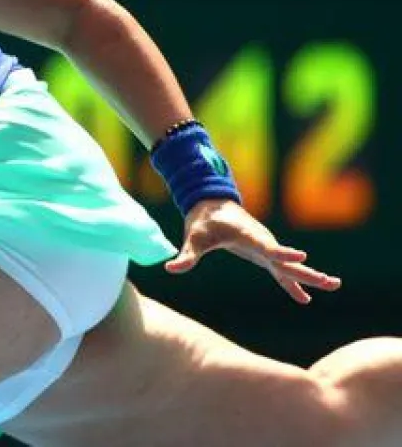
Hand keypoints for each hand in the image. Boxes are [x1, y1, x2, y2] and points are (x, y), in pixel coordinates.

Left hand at [165, 198, 341, 303]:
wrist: (211, 204)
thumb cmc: (203, 220)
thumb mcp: (193, 237)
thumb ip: (186, 255)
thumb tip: (170, 268)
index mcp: (247, 234)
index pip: (268, 246)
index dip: (283, 253)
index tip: (302, 257)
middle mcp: (262, 241)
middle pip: (286, 259)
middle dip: (307, 271)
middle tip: (330, 281)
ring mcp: (265, 249)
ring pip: (289, 266)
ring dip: (310, 276)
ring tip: (333, 285)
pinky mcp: (263, 255)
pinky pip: (281, 271)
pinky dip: (293, 283)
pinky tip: (305, 298)